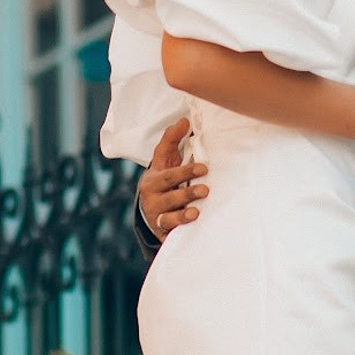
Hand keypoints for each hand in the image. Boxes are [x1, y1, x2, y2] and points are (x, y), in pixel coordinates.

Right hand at [137, 119, 207, 241]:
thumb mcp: (165, 158)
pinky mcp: (161, 233)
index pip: (169, 175)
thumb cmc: (163, 178)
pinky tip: (190, 234)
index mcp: (154, 179)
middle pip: (169, 197)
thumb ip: (172, 138)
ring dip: (182, 216)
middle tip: (205, 190)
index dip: (186, 171)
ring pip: (167, 218)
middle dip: (187, 193)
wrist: (149, 208)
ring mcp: (156, 217)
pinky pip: (169, 235)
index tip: (204, 168)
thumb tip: (185, 119)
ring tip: (196, 213)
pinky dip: (177, 234)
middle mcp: (152, 199)